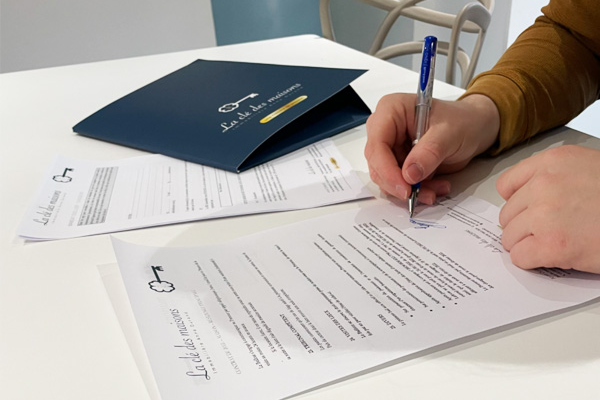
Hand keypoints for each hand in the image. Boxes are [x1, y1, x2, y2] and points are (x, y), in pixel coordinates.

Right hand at [365, 93, 498, 203]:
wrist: (474, 128)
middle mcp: (386, 129)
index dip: (386, 168)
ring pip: (387, 178)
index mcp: (391, 110)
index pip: (377, 143)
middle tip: (417, 195)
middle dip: (398, 183)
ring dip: (411, 190)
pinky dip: (417, 190)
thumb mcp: (450, 133)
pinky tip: (436, 187)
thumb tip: (410, 173)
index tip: (404, 187)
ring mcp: (391, 147)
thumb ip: (430, 151)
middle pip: (378, 163)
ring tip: (436, 189)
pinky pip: (400, 183)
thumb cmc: (462, 121)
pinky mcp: (399, 163)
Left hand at [497, 145, 599, 272]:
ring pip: (510, 237)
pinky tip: (556, 257)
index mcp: (553, 162)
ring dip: (528, 245)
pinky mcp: (552, 245)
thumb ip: (556, 177)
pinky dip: (533, 262)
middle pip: (507, 214)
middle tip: (550, 233)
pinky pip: (520, 257)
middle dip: (524, 227)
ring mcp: (545, 214)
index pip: (507, 185)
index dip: (518, 203)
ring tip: (557, 245)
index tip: (528, 212)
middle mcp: (543, 184)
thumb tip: (528, 198)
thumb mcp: (589, 169)